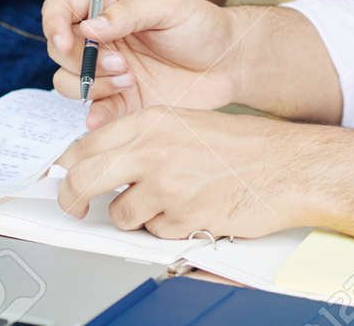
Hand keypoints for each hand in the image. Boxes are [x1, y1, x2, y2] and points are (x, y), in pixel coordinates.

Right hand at [42, 0, 242, 129]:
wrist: (229, 65)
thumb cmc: (203, 25)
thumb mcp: (169, 6)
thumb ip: (128, 13)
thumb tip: (88, 28)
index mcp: (109, 5)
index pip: (61, 7)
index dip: (54, 22)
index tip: (67, 41)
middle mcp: (101, 37)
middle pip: (59, 48)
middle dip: (82, 59)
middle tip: (120, 64)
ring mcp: (107, 70)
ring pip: (67, 81)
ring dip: (90, 84)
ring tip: (129, 80)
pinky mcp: (119, 101)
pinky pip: (91, 110)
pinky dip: (94, 114)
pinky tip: (110, 113)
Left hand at [55, 107, 325, 238]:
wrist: (286, 165)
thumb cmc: (241, 145)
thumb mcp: (182, 124)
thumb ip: (140, 140)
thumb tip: (97, 162)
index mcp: (149, 121)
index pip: (85, 146)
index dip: (69, 168)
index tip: (67, 178)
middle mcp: (152, 150)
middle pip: (83, 181)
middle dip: (72, 200)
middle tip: (75, 208)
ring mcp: (167, 185)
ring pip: (120, 214)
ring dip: (136, 216)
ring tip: (167, 202)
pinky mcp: (184, 216)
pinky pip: (155, 233)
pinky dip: (168, 228)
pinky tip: (193, 209)